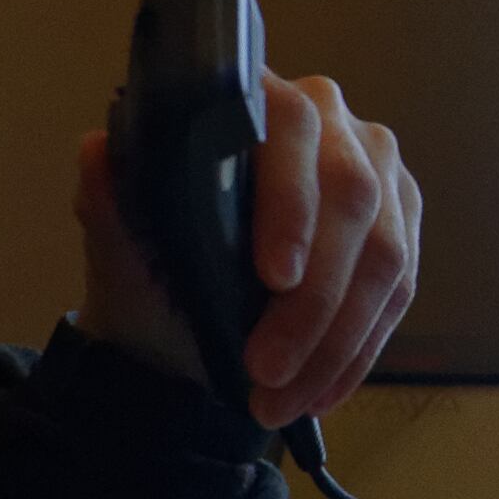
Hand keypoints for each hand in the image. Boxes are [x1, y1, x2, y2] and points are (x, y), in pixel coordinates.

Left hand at [70, 70, 420, 426]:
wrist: (177, 323)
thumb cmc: (154, 269)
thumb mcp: (120, 242)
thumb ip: (107, 198)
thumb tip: (96, 150)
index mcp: (256, 98)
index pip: (291, 129)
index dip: (291, 202)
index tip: (274, 278)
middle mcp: (329, 119)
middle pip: (351, 198)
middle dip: (314, 300)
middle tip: (268, 369)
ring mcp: (376, 170)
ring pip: (384, 253)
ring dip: (337, 340)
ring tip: (283, 400)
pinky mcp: (401, 223)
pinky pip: (399, 289)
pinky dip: (358, 351)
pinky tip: (321, 393)